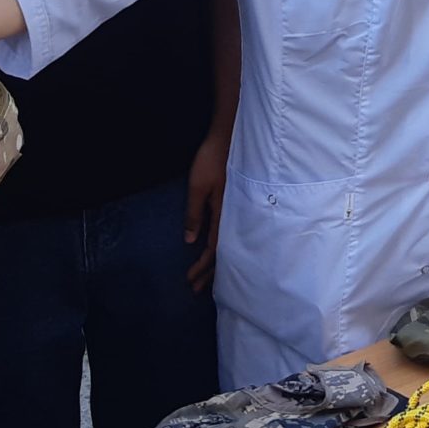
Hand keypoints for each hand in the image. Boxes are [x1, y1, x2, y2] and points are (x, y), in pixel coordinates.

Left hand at [185, 129, 229, 291]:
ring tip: (207, 278)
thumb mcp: (197, 186)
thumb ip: (195, 214)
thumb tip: (190, 241)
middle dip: (210, 273)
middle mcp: (234, 216)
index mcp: (225, 214)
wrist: (231, 137)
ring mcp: (237, 210)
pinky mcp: (237, 203)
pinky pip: (231, 232)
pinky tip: (219, 251)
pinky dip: (223, 247)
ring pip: (229, 244)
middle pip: (224, 252)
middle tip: (197, 290)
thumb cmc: (213, 159)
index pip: (213, 250)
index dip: (202, 268)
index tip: (190, 282)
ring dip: (217, 263)